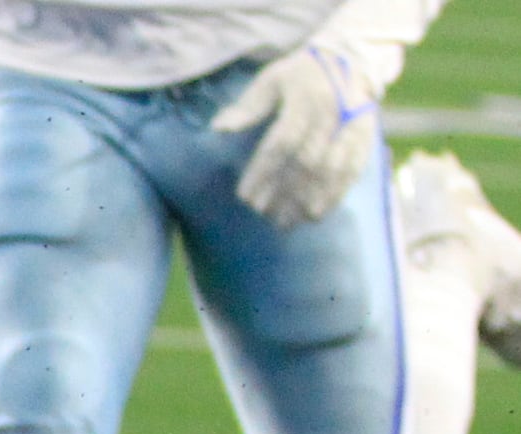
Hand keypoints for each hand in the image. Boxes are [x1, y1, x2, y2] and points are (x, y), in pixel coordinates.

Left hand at [212, 41, 380, 231]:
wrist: (349, 58)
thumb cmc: (299, 73)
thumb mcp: (271, 80)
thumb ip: (248, 106)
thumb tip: (219, 128)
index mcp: (306, 98)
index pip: (282, 142)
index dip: (263, 172)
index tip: (245, 197)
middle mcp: (334, 113)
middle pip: (307, 161)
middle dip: (283, 191)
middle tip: (262, 213)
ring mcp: (354, 126)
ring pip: (331, 170)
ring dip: (307, 199)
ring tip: (285, 222)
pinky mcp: (366, 136)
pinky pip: (353, 170)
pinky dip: (335, 195)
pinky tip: (316, 214)